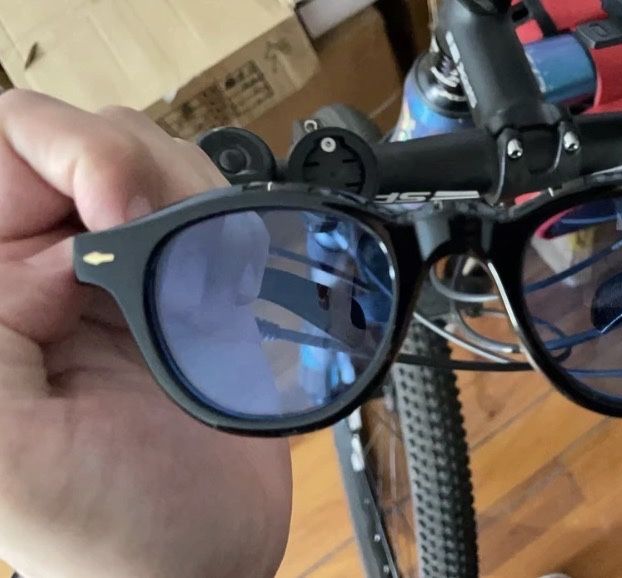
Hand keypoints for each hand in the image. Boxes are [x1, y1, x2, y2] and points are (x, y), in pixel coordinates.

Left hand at [0, 90, 291, 577]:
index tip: (125, 212)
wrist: (205, 558)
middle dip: (140, 172)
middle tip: (175, 242)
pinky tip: (225, 285)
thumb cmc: (105, 529)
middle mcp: (39, 272)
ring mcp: (113, 276)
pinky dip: (226, 225)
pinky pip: (202, 209)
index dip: (69, 154)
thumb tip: (48, 241)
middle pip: (83, 143)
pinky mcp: (176, 288)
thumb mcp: (11, 451)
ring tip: (203, 282)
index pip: (6, 153)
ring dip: (189, 201)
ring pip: (150, 161)